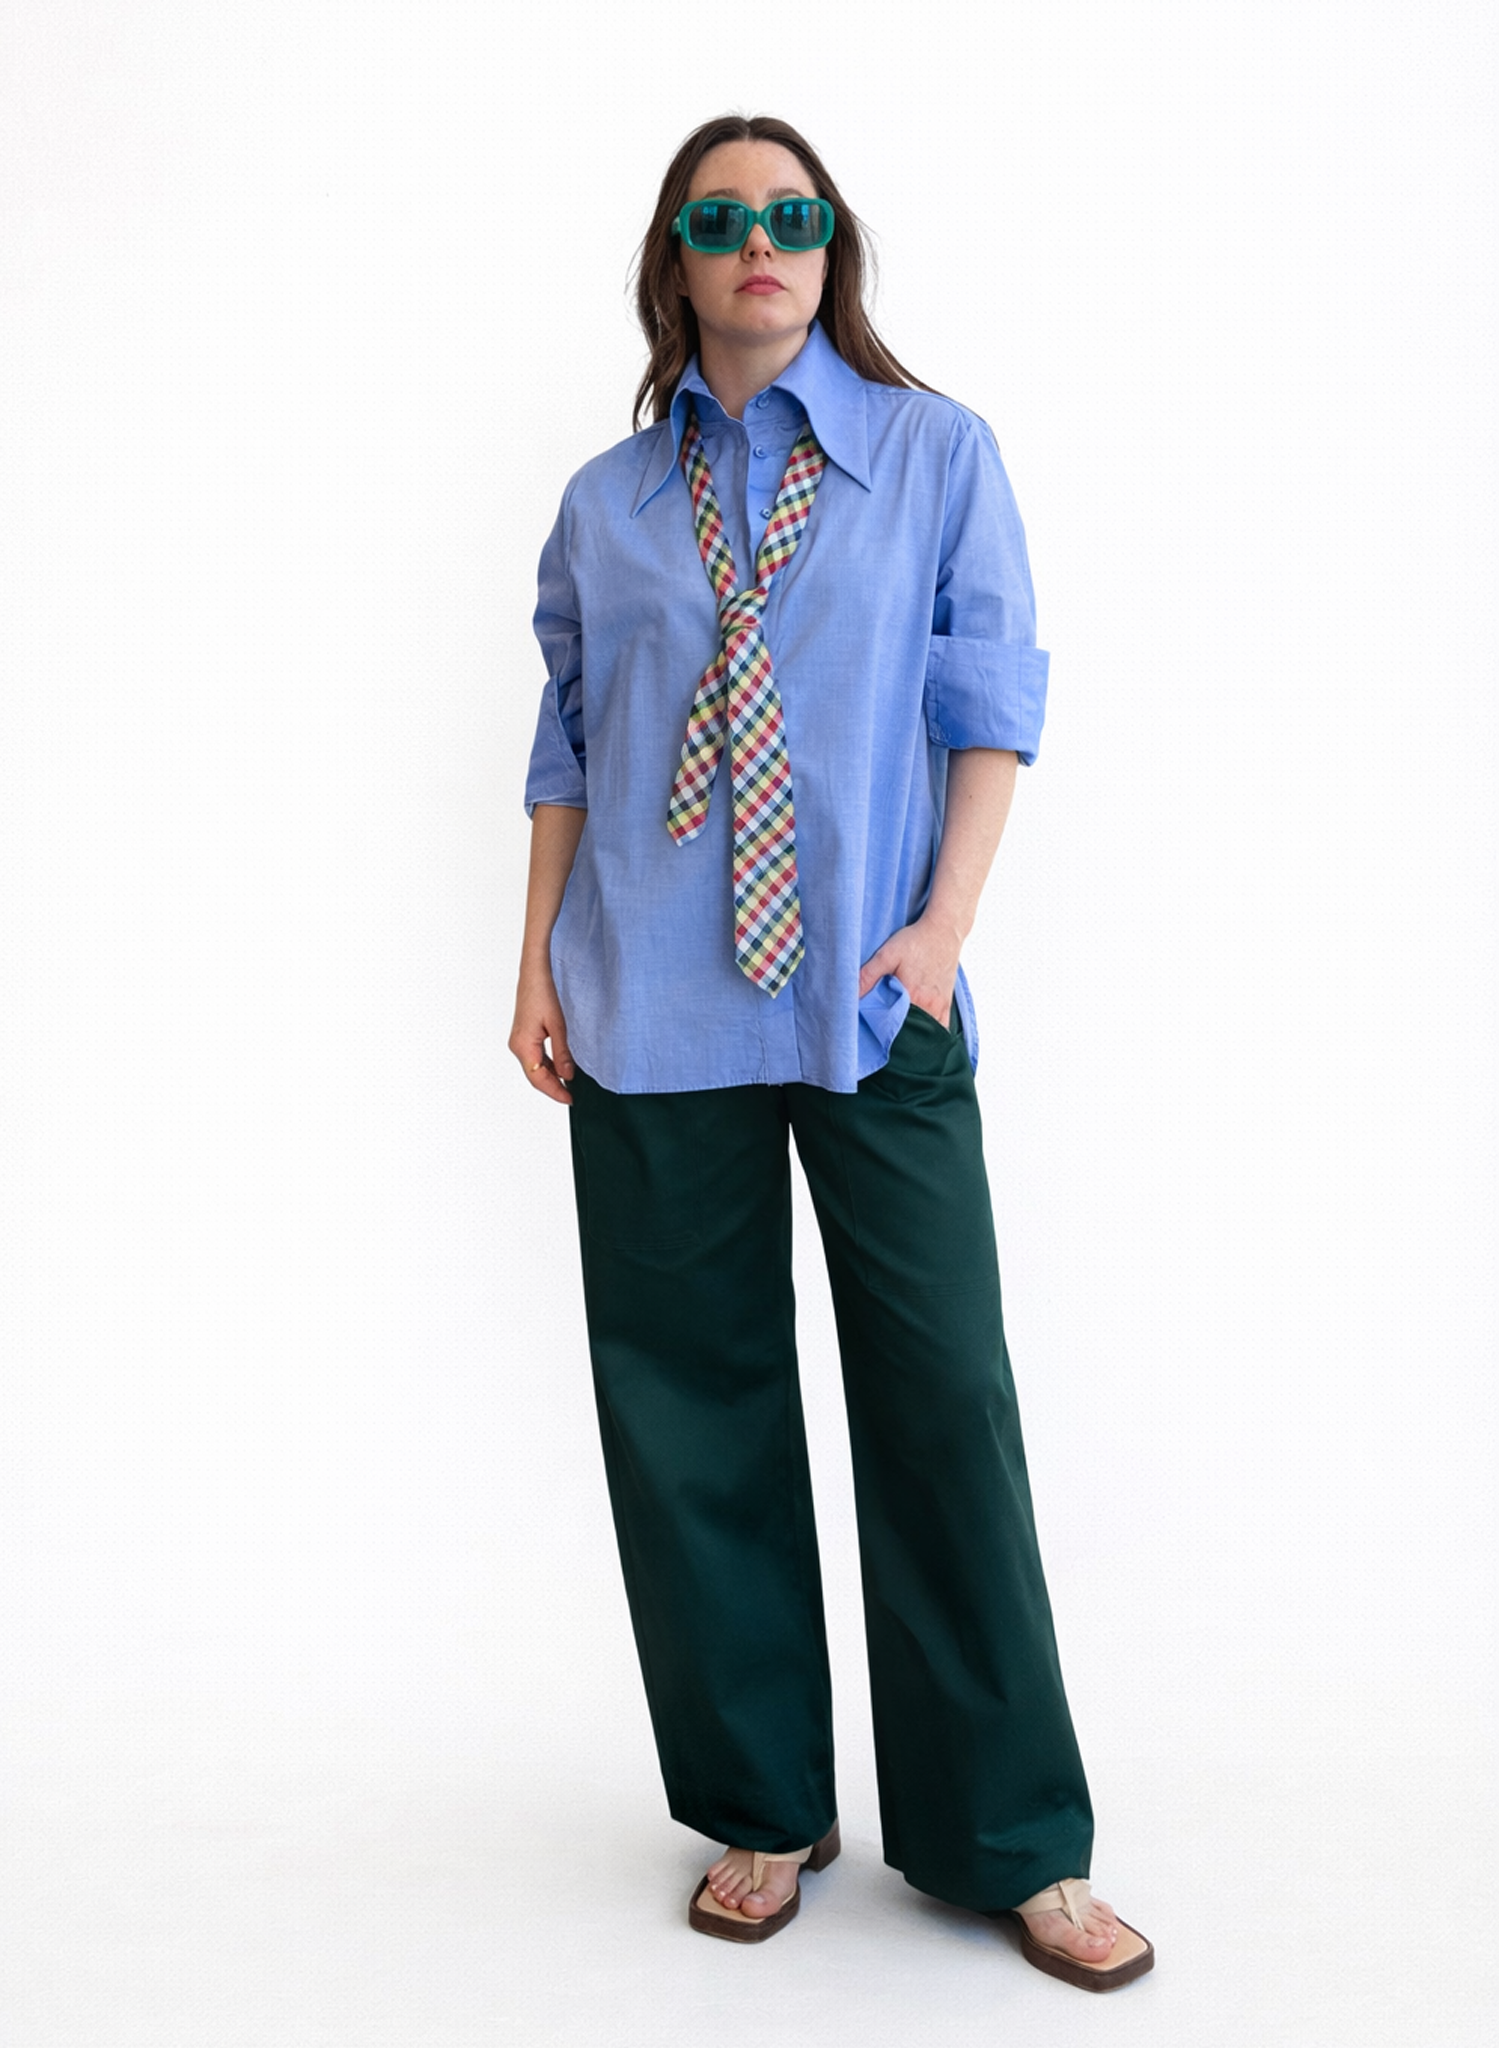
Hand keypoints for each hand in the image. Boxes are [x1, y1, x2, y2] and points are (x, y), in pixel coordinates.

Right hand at [509, 957, 575, 1103]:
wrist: (535, 972)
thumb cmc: (543, 992)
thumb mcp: (559, 1025)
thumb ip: (563, 1053)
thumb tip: (568, 1076)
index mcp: (523, 1046)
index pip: (539, 1079)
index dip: (555, 1091)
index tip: (570, 1099)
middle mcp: (518, 1045)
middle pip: (536, 1076)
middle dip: (554, 1087)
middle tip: (573, 1095)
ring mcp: (519, 1041)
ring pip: (536, 1067)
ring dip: (552, 1076)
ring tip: (571, 1083)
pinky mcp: (524, 1035)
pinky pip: (536, 1057)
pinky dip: (549, 1065)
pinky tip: (562, 1066)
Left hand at [858, 913, 962, 1027]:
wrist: (944, 930)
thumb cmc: (915, 940)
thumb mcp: (887, 953)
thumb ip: (868, 975)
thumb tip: (850, 995)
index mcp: (911, 994)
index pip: (892, 1025)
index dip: (880, 1031)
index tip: (871, 1033)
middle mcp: (927, 1004)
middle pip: (908, 1031)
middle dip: (895, 1036)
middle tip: (882, 1036)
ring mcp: (939, 1006)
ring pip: (924, 1032)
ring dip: (911, 1034)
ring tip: (899, 1035)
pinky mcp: (947, 1004)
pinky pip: (941, 1028)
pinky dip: (930, 1033)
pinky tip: (919, 1033)